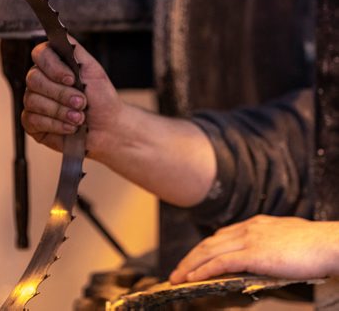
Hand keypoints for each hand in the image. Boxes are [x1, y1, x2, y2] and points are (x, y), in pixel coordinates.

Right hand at [22, 37, 121, 154]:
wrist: (108, 127)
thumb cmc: (101, 99)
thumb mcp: (92, 69)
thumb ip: (75, 50)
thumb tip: (60, 34)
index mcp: (52, 65)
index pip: (39, 54)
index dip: (54, 67)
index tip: (72, 79)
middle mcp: (39, 82)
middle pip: (34, 79)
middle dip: (61, 93)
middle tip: (82, 103)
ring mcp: (33, 103)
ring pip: (34, 101)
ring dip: (61, 111)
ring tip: (79, 118)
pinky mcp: (32, 124)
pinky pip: (34, 121)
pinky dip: (56, 125)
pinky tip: (70, 128)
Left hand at [170, 215, 338, 283]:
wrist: (327, 243)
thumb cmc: (313, 243)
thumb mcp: (286, 236)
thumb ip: (269, 241)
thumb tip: (263, 252)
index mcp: (255, 224)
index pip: (221, 236)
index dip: (204, 249)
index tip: (194, 259)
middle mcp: (247, 228)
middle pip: (209, 243)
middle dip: (190, 258)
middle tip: (177, 271)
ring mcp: (249, 240)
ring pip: (209, 251)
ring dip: (190, 265)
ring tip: (178, 277)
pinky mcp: (253, 254)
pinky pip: (221, 262)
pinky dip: (204, 270)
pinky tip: (193, 278)